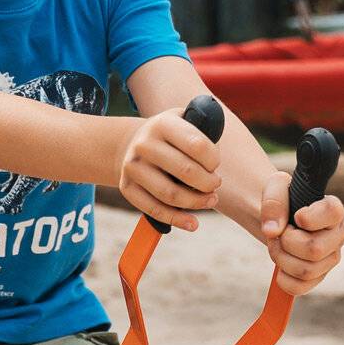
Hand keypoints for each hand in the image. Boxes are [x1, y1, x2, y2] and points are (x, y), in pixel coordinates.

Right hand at [118, 109, 221, 230]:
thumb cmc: (170, 137)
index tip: (215, 165)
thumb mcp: (184, 121)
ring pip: (171, 194)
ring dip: (196, 202)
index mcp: (163, 124)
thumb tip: (216, 161)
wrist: (132, 144)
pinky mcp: (127, 187)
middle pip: (186, 171)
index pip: (197, 145)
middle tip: (215, 185)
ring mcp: (133, 167)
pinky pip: (155, 210)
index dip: (213, 160)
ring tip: (210, 201)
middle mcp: (144, 144)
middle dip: (208, 183)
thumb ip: (204, 130)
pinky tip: (193, 223)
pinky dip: (177, 219)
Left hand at [260, 173, 343, 294]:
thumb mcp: (274, 188)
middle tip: (278, 233)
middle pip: (314, 250)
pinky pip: (300, 287)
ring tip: (276, 245)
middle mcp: (338, 235)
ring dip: (281, 258)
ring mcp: (330, 258)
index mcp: (333, 210)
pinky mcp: (318, 276)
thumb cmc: (281, 200)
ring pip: (306, 270)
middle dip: (286, 243)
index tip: (297, 216)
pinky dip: (283, 279)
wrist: (277, 218)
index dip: (310, 218)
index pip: (332, 214)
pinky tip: (279, 266)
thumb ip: (274, 202)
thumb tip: (273, 231)